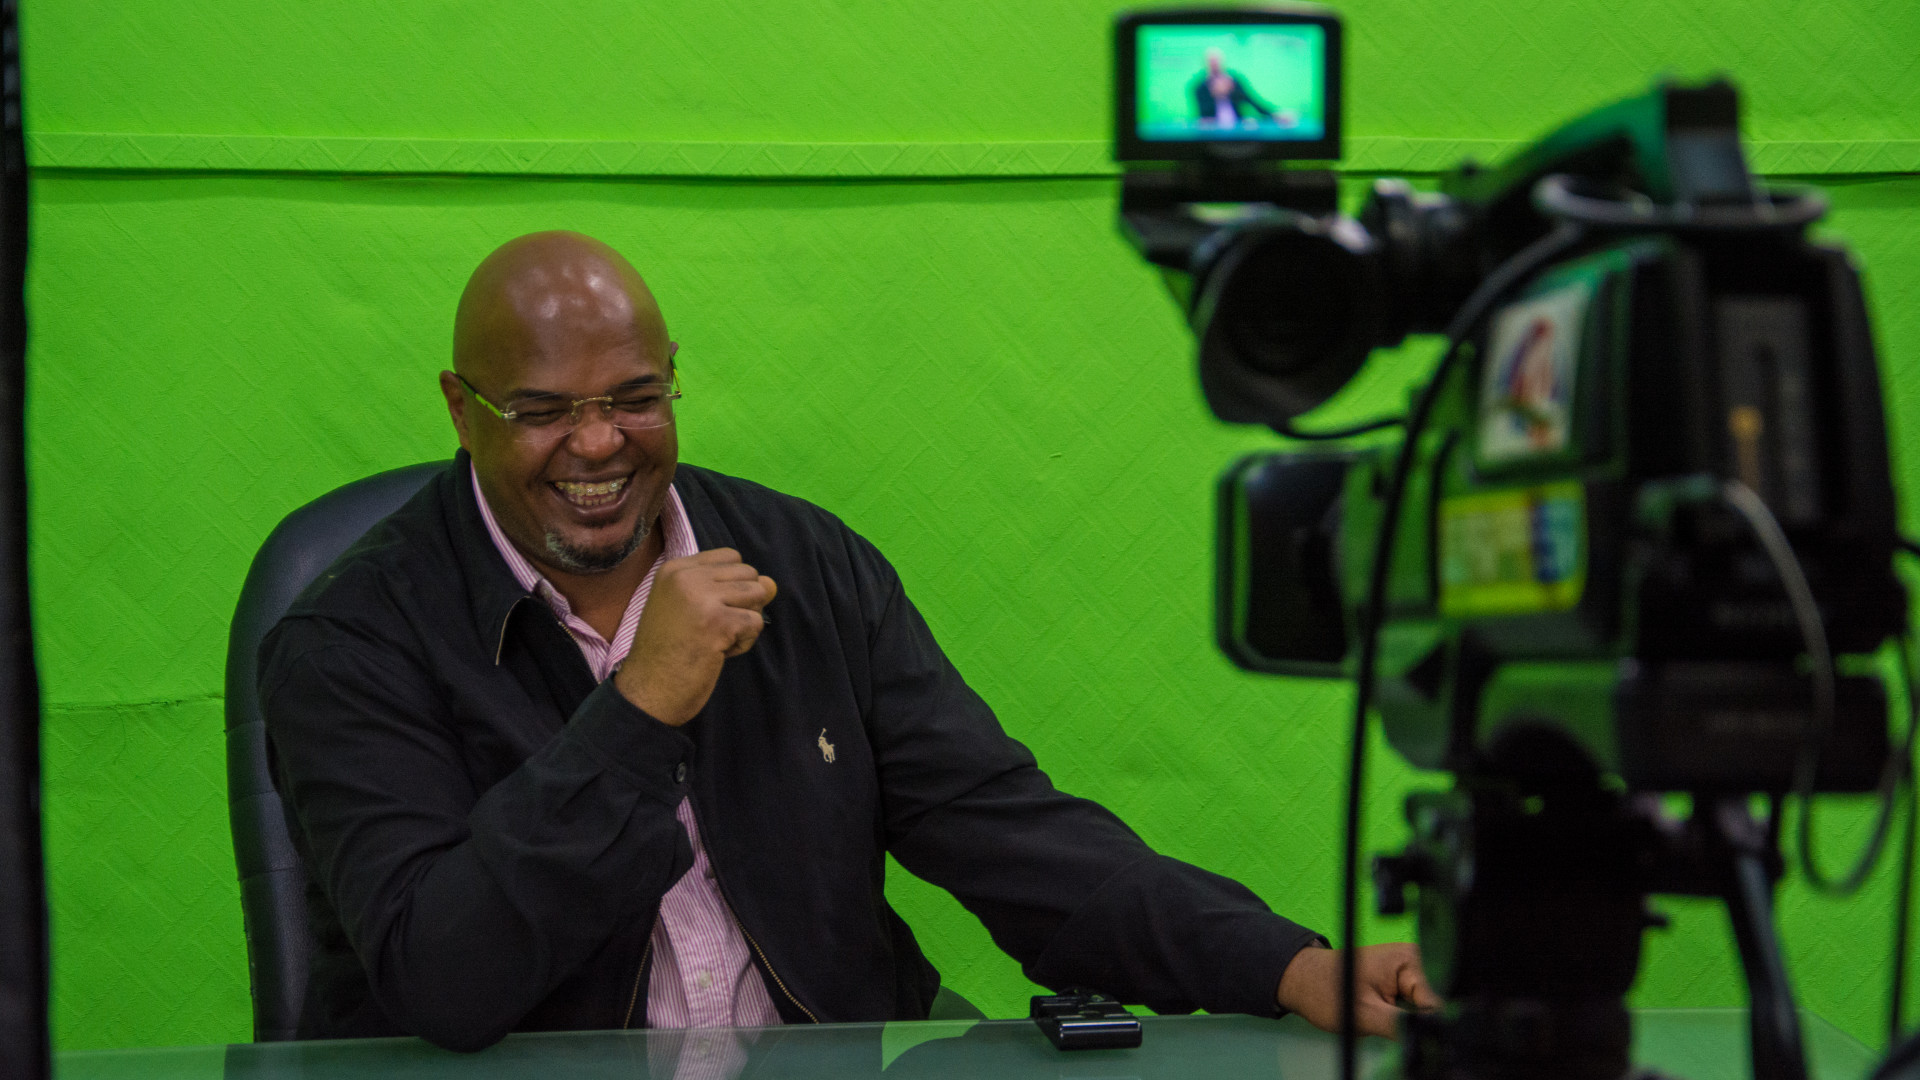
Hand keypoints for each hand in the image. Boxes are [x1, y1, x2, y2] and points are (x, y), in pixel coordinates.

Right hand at [613, 548, 776, 725]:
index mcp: (674, 569)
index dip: (733, 586)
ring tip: (717, 640)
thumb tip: (772, 584)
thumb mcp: (696, 611)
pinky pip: (755, 623)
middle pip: (748, 573)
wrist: (647, 692)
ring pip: (758, 594)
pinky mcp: (717, 622)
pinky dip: (744, 643)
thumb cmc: (670, 653)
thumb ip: (733, 591)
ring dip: (745, 623)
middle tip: (713, 630)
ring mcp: (701, 598)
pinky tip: (717, 654)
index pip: (730, 557)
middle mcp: (686, 577)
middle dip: (743, 604)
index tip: (708, 611)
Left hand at [1275, 943, 1437, 1038]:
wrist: (1305, 983)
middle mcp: (1417, 961)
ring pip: (1429, 1009)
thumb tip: (1431, 1037)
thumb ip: (1403, 1026)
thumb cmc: (1326, 991)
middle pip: (1437, 1003)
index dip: (1431, 1024)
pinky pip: (1419, 1008)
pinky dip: (1409, 1019)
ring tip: (1387, 1021)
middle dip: (1423, 1023)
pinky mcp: (1406, 983)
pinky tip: (1391, 1019)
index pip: (1438, 1001)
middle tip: (1393, 1027)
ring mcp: (1412, 972)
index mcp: (1410, 960)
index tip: (1418, 1038)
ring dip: (1415, 1022)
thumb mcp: (1365, 1015)